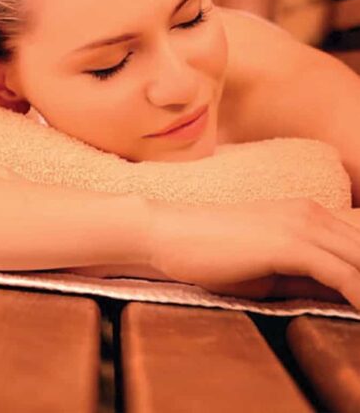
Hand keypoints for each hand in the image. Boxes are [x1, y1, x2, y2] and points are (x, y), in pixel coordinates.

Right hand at [146, 198, 359, 307]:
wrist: (169, 232)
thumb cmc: (211, 253)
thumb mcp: (268, 271)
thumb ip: (307, 281)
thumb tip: (342, 297)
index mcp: (307, 215)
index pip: (359, 247)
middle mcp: (311, 213)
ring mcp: (302, 225)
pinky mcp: (289, 244)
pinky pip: (344, 276)